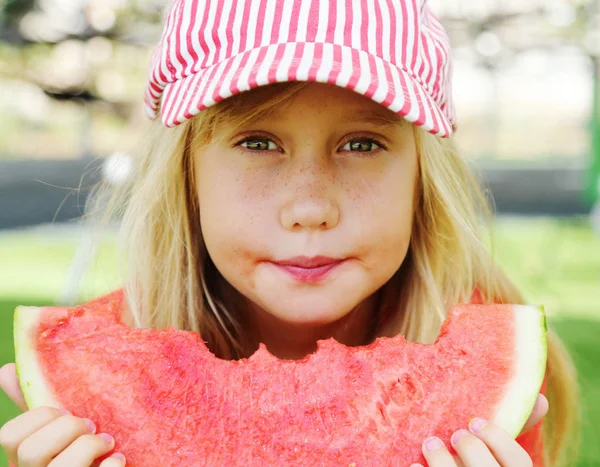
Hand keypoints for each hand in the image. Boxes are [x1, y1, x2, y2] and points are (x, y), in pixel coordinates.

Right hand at [0, 363, 125, 465]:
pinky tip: (118, 458)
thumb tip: (6, 370)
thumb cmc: (78, 448)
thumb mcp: (57, 427)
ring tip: (107, 442)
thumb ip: (34, 402)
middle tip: (91, 424)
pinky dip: (111, 464)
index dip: (39, 416)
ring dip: (90, 446)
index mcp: (22, 459)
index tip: (66, 410)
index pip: (9, 435)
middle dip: (67, 428)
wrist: (104, 466)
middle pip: (31, 451)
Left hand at [412, 393, 548, 466]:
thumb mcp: (495, 453)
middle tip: (456, 434)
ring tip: (430, 443)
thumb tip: (542, 399)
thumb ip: (513, 430)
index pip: (519, 462)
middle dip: (471, 448)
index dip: (499, 439)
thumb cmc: (477, 464)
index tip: (475, 421)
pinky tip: (413, 463)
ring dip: (441, 460)